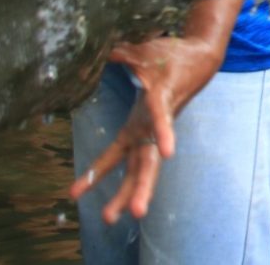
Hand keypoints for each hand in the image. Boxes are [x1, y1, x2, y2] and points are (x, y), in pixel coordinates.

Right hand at [69, 35, 223, 223]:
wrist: (198, 50)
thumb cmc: (167, 63)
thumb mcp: (135, 65)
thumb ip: (119, 61)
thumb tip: (103, 53)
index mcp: (138, 127)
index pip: (114, 157)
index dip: (94, 175)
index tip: (72, 194)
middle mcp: (148, 129)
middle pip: (136, 168)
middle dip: (126, 194)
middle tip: (108, 219)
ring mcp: (158, 117)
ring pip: (150, 155)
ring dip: (145, 183)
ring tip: (138, 211)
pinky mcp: (165, 98)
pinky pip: (162, 118)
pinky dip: (163, 133)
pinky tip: (168, 151)